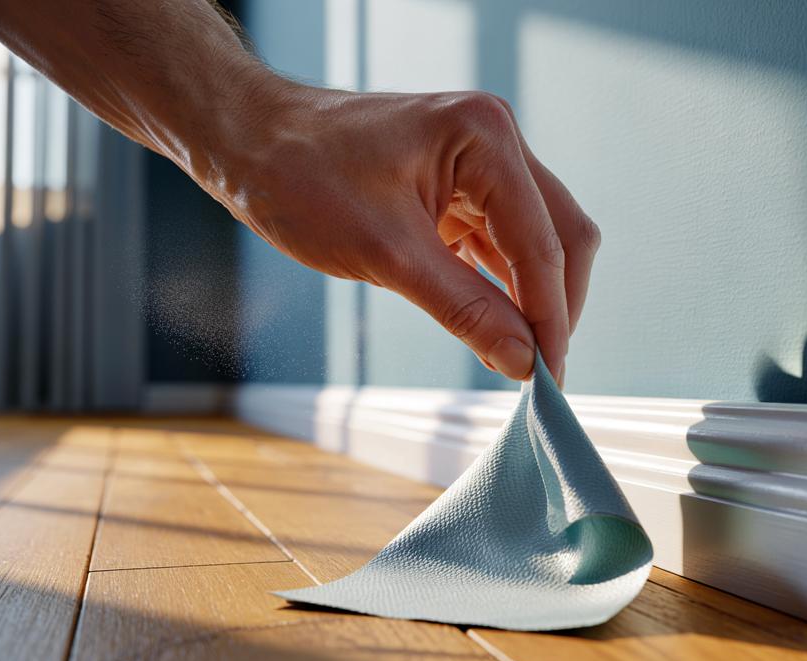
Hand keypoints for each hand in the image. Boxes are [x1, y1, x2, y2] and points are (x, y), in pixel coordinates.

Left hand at [203, 78, 599, 383]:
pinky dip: (500, 287)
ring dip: (529, 300)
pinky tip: (493, 328)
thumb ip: (465, 308)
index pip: (543, 242)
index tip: (549, 377)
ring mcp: (479, 163)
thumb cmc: (301, 177)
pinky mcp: (458, 187)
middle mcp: (494, 141)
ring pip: (534, 243)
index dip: (550, 316)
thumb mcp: (387, 255)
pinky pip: (500, 242)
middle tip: (540, 373)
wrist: (247, 143)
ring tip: (517, 360)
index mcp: (485, 137)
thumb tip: (523, 360)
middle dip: (553, 306)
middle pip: (559, 236)